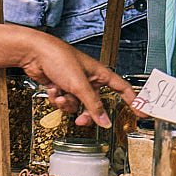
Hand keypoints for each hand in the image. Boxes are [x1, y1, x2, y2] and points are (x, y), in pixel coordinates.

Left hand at [17, 33, 134, 127]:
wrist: (34, 53)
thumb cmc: (58, 57)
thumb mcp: (79, 85)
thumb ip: (93, 105)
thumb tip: (105, 121)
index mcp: (100, 73)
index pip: (122, 88)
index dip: (133, 100)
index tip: (141, 112)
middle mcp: (89, 79)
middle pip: (96, 104)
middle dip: (86, 113)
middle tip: (81, 120)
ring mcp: (75, 84)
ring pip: (78, 105)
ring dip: (67, 103)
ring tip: (61, 94)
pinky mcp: (62, 87)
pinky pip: (65, 102)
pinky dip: (58, 98)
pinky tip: (53, 89)